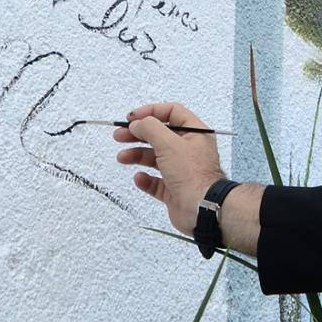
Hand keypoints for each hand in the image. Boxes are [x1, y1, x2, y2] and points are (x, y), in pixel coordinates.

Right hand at [115, 101, 224, 233]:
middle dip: (138, 134)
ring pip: (155, 158)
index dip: (151, 112)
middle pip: (160, 135)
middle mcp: (189, 150)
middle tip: (119, 135)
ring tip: (122, 158)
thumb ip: (150, 128)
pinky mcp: (174, 190)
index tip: (132, 118)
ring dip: (137, 156)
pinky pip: (156, 182)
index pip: (172, 113)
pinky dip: (146, 179)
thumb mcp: (169, 143)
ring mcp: (182, 171)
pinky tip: (140, 178)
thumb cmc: (193, 175)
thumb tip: (137, 123)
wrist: (202, 209)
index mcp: (196, 133)